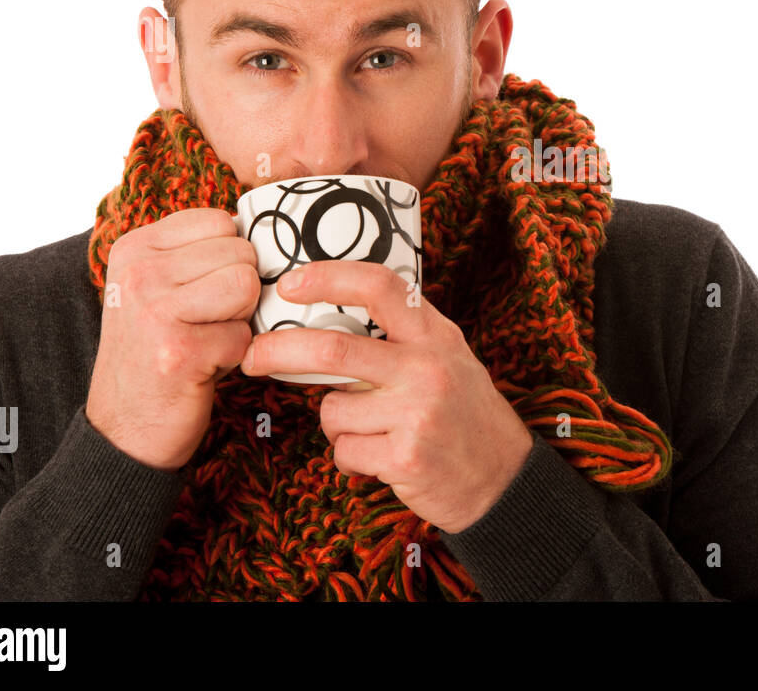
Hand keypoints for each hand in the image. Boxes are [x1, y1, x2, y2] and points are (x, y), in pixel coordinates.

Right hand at [86, 209, 258, 471]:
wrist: (124, 429)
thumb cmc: (156, 351)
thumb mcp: (157, 288)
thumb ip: (196, 252)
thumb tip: (261, 225)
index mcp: (135, 247)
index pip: (221, 221)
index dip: (229, 260)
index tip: (199, 293)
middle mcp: (139, 272)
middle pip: (242, 254)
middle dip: (238, 293)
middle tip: (202, 324)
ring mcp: (155, 310)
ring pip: (248, 287)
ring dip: (240, 321)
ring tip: (205, 340)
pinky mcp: (179, 351)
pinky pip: (245, 336)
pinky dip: (235, 357)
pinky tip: (202, 368)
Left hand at [238, 260, 533, 532]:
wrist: (504, 479)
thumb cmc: (465, 414)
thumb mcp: (447, 358)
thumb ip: (401, 336)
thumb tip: (326, 318)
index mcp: (435, 335)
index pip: (380, 287)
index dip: (329, 278)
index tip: (290, 284)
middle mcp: (428, 368)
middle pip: (332, 348)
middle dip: (279, 351)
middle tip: (253, 356)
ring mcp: (417, 413)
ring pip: (333, 410)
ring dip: (337, 424)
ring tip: (374, 431)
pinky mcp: (406, 457)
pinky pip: (345, 451)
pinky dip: (351, 458)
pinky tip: (383, 458)